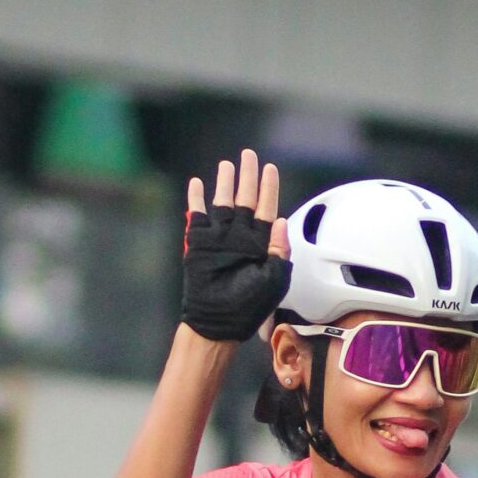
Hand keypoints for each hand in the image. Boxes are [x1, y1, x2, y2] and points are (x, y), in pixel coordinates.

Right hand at [180, 150, 290, 343]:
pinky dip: (196, 198)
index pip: (267, 209)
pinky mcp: (198, 242)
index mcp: (260, 244)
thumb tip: (281, 221)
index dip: (269, 188)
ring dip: (225, 182)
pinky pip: (197, 214)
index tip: (270, 169)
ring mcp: (218, 238)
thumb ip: (280, 251)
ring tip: (227, 165)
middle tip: (249, 155)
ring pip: (222, 201)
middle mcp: (239, 236)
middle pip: (245, 199)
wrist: (218, 322)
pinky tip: (198, 183)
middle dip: (247, 176)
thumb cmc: (248, 307)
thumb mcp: (274, 281)